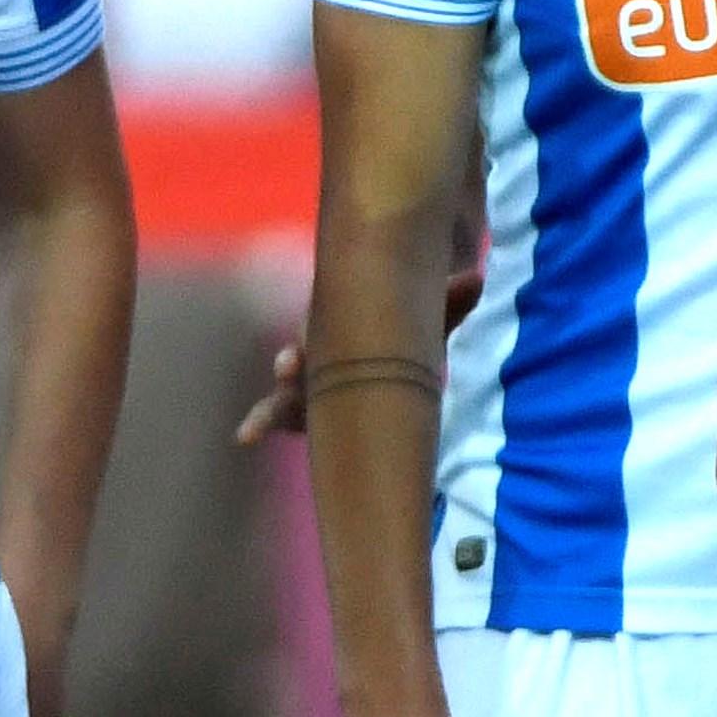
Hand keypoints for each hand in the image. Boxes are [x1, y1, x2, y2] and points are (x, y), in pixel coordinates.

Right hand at [239, 261, 475, 444]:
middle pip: (301, 374)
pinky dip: (271, 424)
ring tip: (249, 428)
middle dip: (287, 384)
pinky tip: (240, 436)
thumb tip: (476, 280)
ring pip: (291, 399)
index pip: (319, 349)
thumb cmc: (409, 320)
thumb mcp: (429, 311)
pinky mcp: (323, 407)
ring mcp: (320, 384)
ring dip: (273, 411)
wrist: (398, 322)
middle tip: (277, 381)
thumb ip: (449, 300)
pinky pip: (299, 420)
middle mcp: (326, 357)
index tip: (288, 363)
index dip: (303, 358)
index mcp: (346, 334)